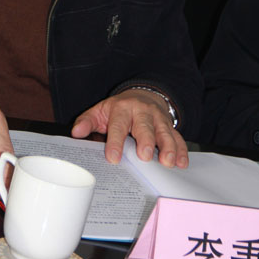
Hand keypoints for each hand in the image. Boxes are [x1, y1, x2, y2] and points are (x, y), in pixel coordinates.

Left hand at [71, 88, 188, 167]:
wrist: (143, 95)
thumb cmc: (119, 109)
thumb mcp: (101, 111)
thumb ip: (87, 121)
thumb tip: (76, 132)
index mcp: (122, 109)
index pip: (118, 126)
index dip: (115, 142)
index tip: (113, 158)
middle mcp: (142, 112)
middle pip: (145, 127)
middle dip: (146, 141)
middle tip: (145, 156)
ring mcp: (158, 119)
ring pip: (165, 132)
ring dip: (168, 147)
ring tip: (168, 162)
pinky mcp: (170, 126)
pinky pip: (178, 137)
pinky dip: (181, 150)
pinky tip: (181, 163)